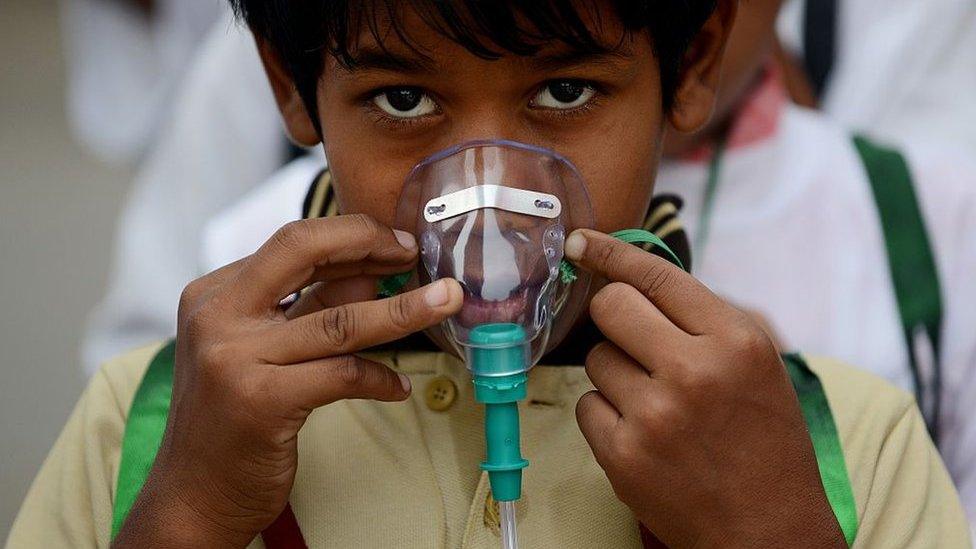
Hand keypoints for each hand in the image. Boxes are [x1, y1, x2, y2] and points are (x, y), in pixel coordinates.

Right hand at [114, 215, 461, 546]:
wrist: (193, 494)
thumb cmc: (232, 419)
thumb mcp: (260, 348)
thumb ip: (307, 309)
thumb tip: (372, 273)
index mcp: (214, 293)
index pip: (292, 243)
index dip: (350, 236)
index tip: (393, 242)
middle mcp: (217, 315)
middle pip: (304, 251)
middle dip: (370, 243)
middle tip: (414, 252)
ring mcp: (234, 357)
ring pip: (340, 319)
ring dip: (403, 310)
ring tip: (445, 301)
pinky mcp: (260, 401)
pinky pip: (343, 374)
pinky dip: (381, 377)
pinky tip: (399, 385)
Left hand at [565, 230, 843, 547]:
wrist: (768, 530)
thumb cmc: (765, 443)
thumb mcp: (757, 366)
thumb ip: (704, 319)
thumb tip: (637, 277)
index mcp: (735, 341)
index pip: (657, 276)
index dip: (613, 252)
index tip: (583, 243)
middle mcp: (693, 372)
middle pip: (611, 307)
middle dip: (615, 315)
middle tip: (633, 339)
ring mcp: (653, 415)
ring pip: (596, 359)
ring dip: (616, 374)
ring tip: (656, 403)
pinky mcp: (622, 454)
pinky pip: (586, 406)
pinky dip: (607, 415)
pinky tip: (642, 433)